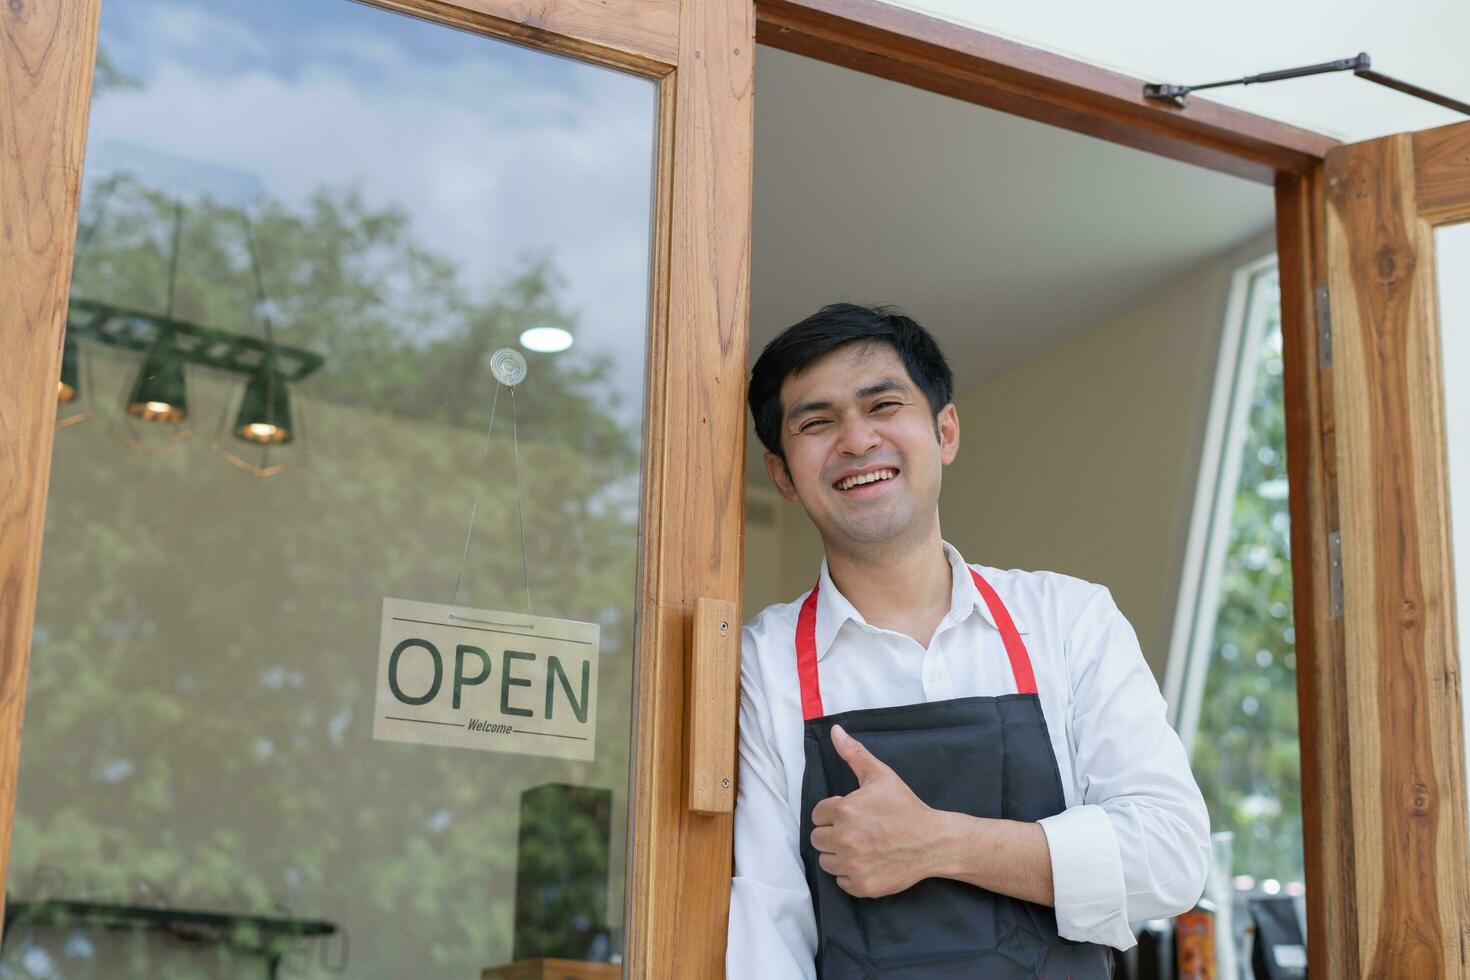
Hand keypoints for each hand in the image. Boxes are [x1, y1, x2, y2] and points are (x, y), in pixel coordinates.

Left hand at [809, 724, 940, 897]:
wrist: (933, 841)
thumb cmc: (905, 807)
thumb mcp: (880, 775)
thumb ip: (853, 753)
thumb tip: (834, 731)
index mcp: (844, 811)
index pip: (817, 815)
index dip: (833, 814)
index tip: (851, 815)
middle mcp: (844, 839)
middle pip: (817, 839)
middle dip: (832, 834)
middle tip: (856, 831)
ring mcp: (853, 865)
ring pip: (826, 862)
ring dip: (838, 855)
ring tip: (861, 847)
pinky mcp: (862, 886)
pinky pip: (841, 882)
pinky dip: (850, 875)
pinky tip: (868, 863)